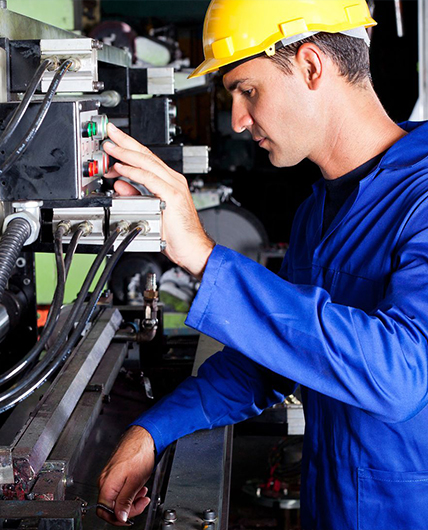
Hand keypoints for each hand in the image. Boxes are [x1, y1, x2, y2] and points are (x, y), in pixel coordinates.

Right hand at [97, 426, 154, 524]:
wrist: (144, 436)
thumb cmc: (140, 453)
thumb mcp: (135, 482)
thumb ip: (125, 501)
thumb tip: (120, 517)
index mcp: (107, 484)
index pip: (104, 512)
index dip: (117, 518)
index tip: (130, 517)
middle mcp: (105, 480)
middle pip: (111, 506)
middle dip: (129, 508)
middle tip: (141, 502)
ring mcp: (110, 476)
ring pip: (117, 497)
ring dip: (131, 499)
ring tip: (143, 493)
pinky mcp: (116, 472)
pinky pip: (120, 488)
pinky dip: (130, 491)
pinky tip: (139, 486)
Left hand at [103, 124, 214, 278]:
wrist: (193, 248)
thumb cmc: (176, 234)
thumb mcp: (149, 210)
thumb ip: (135, 195)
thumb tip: (119, 184)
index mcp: (169, 182)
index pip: (146, 159)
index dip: (129, 147)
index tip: (114, 140)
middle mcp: (173, 180)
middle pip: (146, 155)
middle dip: (126, 142)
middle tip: (110, 132)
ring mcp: (174, 187)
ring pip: (147, 163)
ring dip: (126, 153)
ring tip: (111, 146)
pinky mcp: (173, 196)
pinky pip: (150, 179)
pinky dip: (134, 172)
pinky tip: (122, 168)